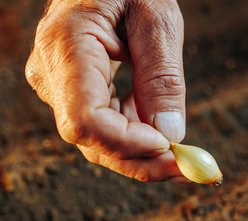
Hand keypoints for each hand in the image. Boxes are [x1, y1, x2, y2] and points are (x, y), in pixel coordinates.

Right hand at [25, 0, 185, 181]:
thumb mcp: (157, 20)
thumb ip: (162, 76)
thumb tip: (171, 134)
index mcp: (67, 45)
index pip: (85, 118)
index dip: (127, 143)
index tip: (169, 148)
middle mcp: (53, 73)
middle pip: (92, 140)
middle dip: (143, 161)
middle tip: (190, 171)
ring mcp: (60, 85)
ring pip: (99, 141)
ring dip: (144, 156)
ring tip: (185, 158)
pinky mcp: (76, 91)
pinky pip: (106, 126)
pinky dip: (139, 138)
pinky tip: (167, 137)